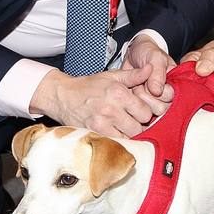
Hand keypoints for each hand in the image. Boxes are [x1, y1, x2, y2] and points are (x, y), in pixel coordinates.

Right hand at [30, 66, 156, 137]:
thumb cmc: (89, 86)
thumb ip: (133, 75)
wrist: (63, 96)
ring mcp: (102, 123)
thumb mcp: (112, 76)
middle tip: (131, 122)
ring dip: (128, 135)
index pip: (145, 112)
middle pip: (138, 128)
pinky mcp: (93, 133)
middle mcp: (111, 109)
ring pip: (128, 138)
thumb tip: (151, 69)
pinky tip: (114, 133)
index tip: (138, 112)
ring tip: (122, 127)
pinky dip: (117, 140)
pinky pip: (114, 143)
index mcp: (119, 93)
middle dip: (138, 126)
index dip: (144, 114)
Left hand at [121, 33, 175, 115]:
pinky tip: (131, 90)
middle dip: (146, 94)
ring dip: (138, 97)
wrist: (133, 53)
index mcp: (174, 85)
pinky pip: (136, 111)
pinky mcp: (141, 104)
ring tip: (136, 85)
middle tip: (141, 82)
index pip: (170, 97)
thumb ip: (158, 73)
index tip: (150, 78)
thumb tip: (158, 92)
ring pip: (148, 111)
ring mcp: (153, 102)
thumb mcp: (155, 57)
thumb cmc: (148, 53)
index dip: (159, 90)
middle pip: (160, 108)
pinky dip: (131, 100)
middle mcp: (166, 97)